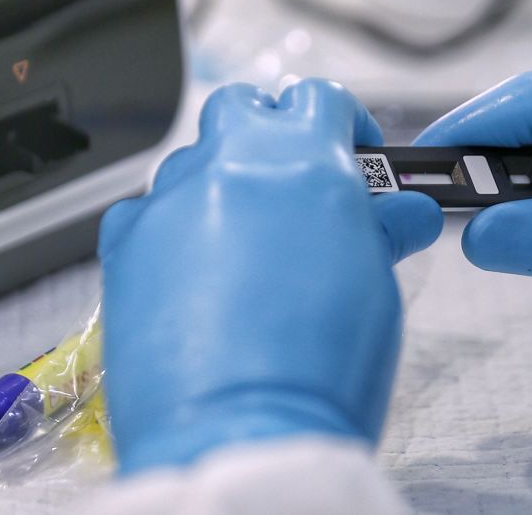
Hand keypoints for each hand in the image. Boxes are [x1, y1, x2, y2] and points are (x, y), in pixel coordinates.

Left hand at [100, 80, 442, 474]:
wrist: (239, 432)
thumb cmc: (319, 368)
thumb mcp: (376, 287)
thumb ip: (382, 232)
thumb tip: (405, 214)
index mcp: (307, 161)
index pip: (323, 98)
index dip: (344, 121)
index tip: (354, 153)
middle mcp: (234, 163)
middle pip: (246, 107)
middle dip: (271, 130)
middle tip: (293, 180)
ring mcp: (172, 199)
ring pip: (197, 159)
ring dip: (225, 182)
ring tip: (246, 243)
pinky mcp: (126, 243)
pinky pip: (150, 210)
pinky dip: (176, 226)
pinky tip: (196, 272)